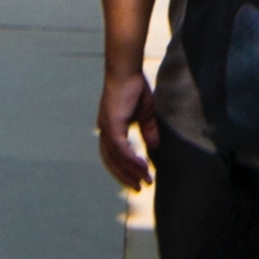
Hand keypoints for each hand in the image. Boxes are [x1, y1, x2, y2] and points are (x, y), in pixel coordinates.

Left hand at [96, 68, 160, 190]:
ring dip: (131, 171)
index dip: (124, 169)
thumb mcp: (145, 115)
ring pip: (117, 158)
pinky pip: (121, 148)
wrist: (127, 70)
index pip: (113, 156)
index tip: (137, 180)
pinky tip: (142, 167)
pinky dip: (131, 159)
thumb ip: (148, 131)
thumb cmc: (135, 88)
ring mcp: (106, 128)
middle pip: (111, 161)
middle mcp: (104, 130)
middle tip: (138, 188)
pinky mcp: (112, 124)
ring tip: (145, 180)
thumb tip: (154, 147)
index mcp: (110, 129)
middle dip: (125, 176)